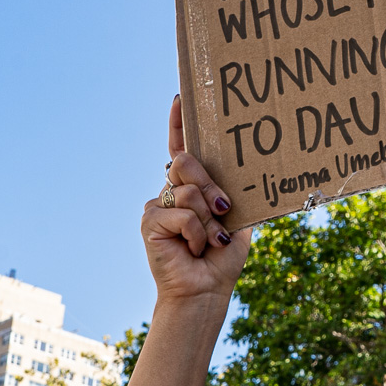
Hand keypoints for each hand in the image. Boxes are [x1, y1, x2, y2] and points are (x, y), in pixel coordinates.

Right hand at [142, 98, 251, 306]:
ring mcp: (158, 204)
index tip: (181, 96)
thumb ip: (228, 192)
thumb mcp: (235, 218)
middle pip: (186, 162)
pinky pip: (181, 212)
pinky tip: (193, 248)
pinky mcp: (150, 220)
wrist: (206, 289)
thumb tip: (230, 175)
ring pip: (188, 190)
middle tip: (224, 211)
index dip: (180, 123)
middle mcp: (172, 191)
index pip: (183, 148)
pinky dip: (196, 233)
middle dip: (211, 186)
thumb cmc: (223, 256)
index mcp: (194, 187)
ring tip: (209, 240)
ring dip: (208, 219)